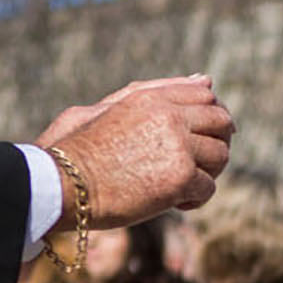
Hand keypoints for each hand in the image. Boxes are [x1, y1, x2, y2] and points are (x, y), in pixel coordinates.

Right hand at [39, 75, 234, 223]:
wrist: (61, 183)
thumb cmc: (72, 149)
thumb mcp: (103, 109)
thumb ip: (153, 93)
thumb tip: (205, 80)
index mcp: (149, 97)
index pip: (203, 95)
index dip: (212, 116)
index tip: (207, 135)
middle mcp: (169, 115)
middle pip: (221, 122)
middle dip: (217, 143)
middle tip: (198, 164)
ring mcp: (178, 145)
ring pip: (220, 156)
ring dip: (206, 173)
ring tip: (180, 185)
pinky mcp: (181, 176)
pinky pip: (209, 188)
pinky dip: (194, 200)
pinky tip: (172, 203)